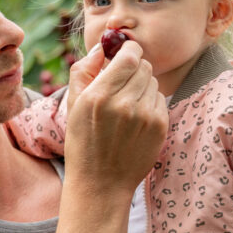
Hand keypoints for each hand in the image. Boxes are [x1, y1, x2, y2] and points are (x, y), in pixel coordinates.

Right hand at [63, 41, 167, 193]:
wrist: (100, 183)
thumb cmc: (82, 142)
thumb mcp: (73, 105)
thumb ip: (83, 70)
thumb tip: (101, 48)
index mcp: (99, 95)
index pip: (129, 55)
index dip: (128, 51)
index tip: (123, 55)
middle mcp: (124, 103)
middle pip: (144, 65)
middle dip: (134, 68)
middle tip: (122, 82)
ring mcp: (145, 116)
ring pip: (153, 81)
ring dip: (142, 86)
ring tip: (127, 104)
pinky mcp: (160, 126)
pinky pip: (160, 99)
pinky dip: (149, 103)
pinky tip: (135, 119)